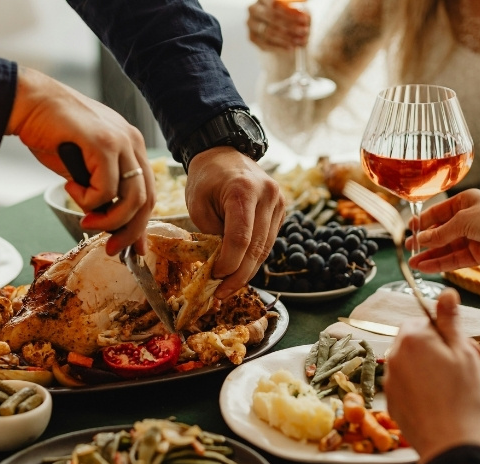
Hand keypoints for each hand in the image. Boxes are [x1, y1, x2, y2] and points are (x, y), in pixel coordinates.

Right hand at [10, 67, 152, 254]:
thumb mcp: (82, 168)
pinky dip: (87, 199)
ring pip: (131, 198)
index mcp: (130, 146)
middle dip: (128, 231)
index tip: (131, 248)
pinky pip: (105, 189)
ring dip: (108, 220)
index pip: (147, 192)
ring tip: (86, 221)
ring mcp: (120, 141)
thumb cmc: (51, 133)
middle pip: (146, 199)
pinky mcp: (103, 143)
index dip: (141, 225)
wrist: (29, 103)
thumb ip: (99, 190)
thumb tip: (106, 221)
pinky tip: (70, 187)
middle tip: (110, 248)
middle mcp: (132, 142)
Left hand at [185, 146, 287, 293]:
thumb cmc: (206, 179)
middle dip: (239, 275)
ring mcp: (279, 202)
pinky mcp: (281, 210)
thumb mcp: (198, 205)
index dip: (228, 263)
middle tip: (222, 293)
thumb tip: (220, 267)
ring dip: (247, 271)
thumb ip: (211, 234)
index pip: (240, 238)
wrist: (224, 153)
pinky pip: (268, 242)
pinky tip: (240, 271)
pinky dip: (254, 259)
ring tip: (229, 287)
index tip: (214, 277)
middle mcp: (267, 195)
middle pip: (256, 247)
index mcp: (243, 190)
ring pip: (265, 249)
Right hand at [247, 0, 311, 51]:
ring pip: (269, 33)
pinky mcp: (252, 37)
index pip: (276, 4)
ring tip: (301, 41)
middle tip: (304, 31)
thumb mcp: (293, 7)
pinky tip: (292, 48)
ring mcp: (251, 24)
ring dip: (287, 38)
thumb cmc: (287, 13)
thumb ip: (297, 7)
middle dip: (290, 25)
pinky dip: (280, 47)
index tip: (305, 19)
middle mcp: (254, 9)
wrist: (277, 26)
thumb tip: (305, 8)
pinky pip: (266, 44)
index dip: (291, 12)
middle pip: (272, 18)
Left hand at [384, 289, 479, 463]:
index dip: (444, 333)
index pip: (423, 321)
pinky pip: (407, 385)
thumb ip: (451, 321)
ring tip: (454, 386)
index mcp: (412, 339)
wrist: (448, 443)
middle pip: (415, 342)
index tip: (460, 347)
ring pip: (411, 364)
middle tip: (463, 366)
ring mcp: (390, 381)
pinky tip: (440, 401)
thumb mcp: (463, 352)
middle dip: (437, 349)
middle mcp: (394, 357)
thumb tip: (447, 293)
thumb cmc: (461, 396)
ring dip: (429, 368)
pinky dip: (421, 388)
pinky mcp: (392, 402)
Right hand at [406, 189, 479, 272]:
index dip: (424, 221)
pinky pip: (456, 260)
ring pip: (447, 248)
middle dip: (425, 241)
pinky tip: (427, 267)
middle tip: (408, 249)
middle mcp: (469, 219)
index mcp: (466, 202)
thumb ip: (441, 232)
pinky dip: (441, 264)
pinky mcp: (479, 255)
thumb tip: (422, 239)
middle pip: (442, 232)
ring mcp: (474, 238)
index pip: (439, 212)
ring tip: (413, 263)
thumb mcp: (464, 220)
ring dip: (430, 255)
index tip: (409, 230)